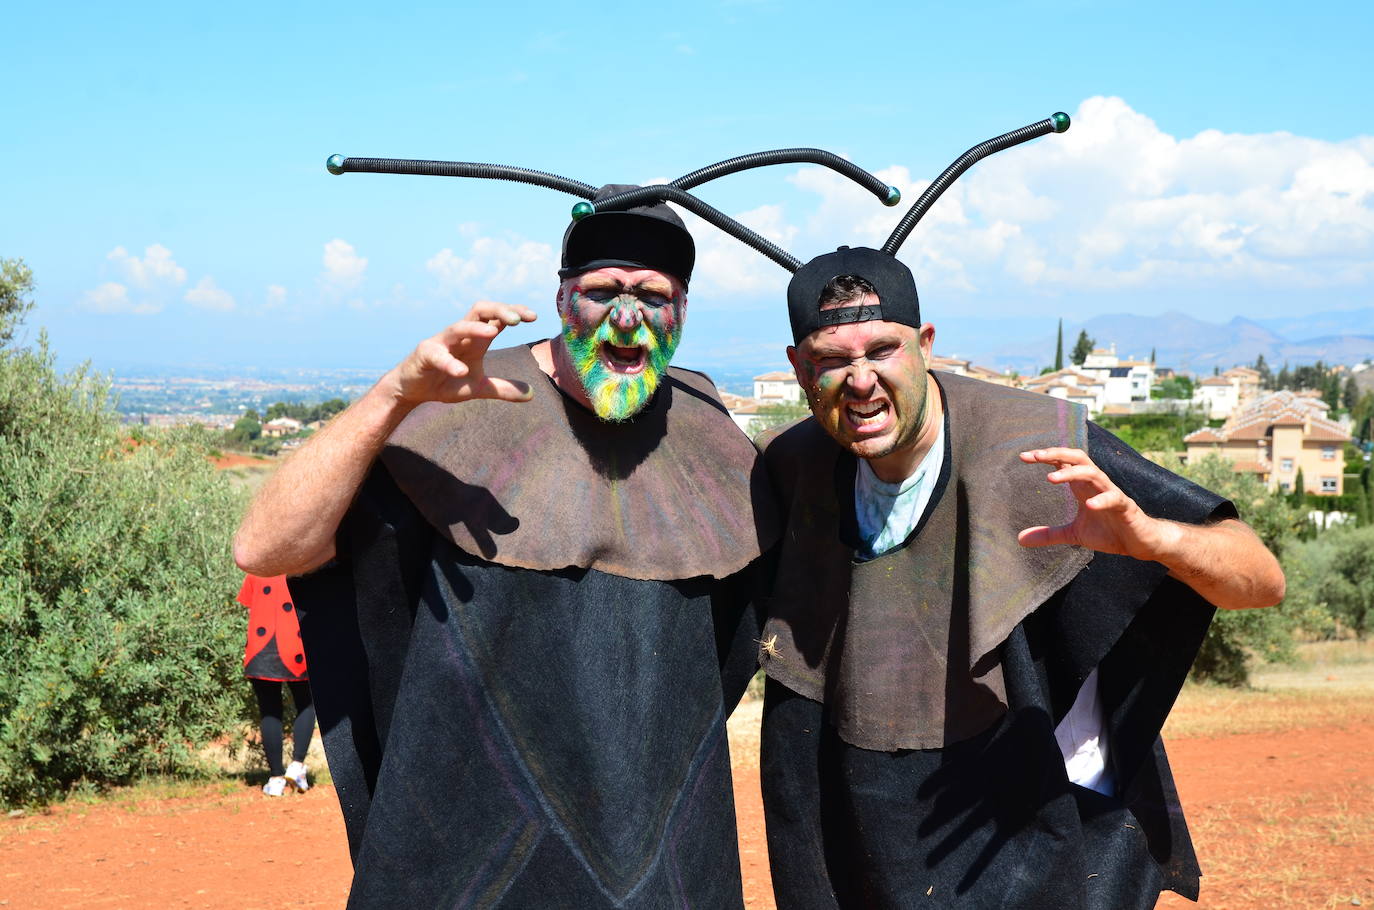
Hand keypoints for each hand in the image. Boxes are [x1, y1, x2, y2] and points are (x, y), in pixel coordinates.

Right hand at [387, 301, 537, 405]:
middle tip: (517, 319)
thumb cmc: (446, 381)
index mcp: (476, 339)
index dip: (514, 313)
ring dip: (475, 328)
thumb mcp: (478, 387)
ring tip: (493, 332)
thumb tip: (532, 394)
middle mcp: (460, 335)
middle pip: (479, 311)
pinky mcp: (425, 354)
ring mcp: (441, 342)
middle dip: (499, 310)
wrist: (413, 390)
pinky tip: (460, 371)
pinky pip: (437, 355)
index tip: (534, 317)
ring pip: (458, 327)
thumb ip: (503, 389)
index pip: (497, 318)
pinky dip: (449, 362)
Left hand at [1016, 447, 1174, 560]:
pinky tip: (1090, 506)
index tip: (1024, 456)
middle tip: (1036, 456)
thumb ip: (1049, 534)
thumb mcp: (1073, 535)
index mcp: (1082, 487)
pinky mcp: (1126, 507)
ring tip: (1051, 479)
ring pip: (1093, 473)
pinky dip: (1102, 500)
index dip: (1046, 457)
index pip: (1063, 463)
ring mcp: (1111, 493)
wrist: (1140, 542)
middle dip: (1057, 453)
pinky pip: (1115, 498)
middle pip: (1078, 458)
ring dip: (1072, 473)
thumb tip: (1020, 540)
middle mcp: (1096, 485)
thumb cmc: (1109, 532)